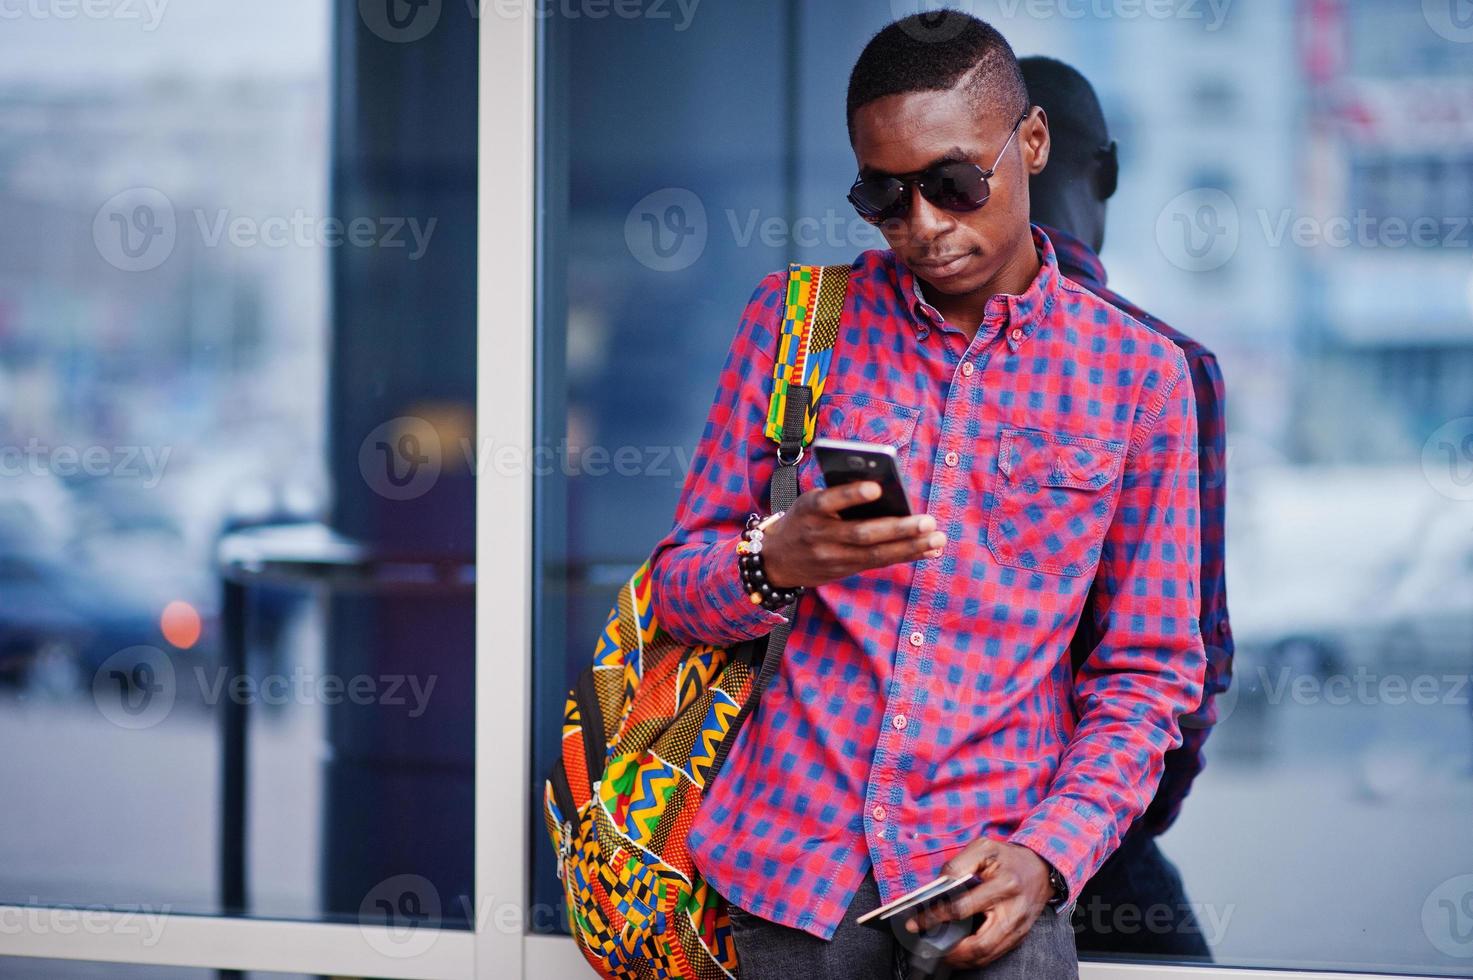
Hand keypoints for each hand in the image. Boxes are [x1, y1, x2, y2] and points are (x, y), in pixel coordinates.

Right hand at [760, 481, 945, 588]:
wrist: (775, 560)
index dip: (851, 495)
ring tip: (937, 539)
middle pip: (862, 533)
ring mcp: (831, 557)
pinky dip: (905, 555)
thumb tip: (887, 492)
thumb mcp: (811, 502)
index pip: (829, 500)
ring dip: (909, 547)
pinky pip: (877, 563)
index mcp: (810, 509)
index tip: (876, 487)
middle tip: (928, 521)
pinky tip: (928, 550)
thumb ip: (841, 497)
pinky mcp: (842, 571)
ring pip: (875, 553)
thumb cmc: (803, 519)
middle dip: (898, 528)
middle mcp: (820, 535)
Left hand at [905, 839, 1054, 969]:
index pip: (962, 908)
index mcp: (1004, 886)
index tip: (915, 923)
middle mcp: (1013, 912)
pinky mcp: (1018, 937)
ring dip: (960, 959)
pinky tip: (958, 953)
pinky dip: (973, 958)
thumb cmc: (1008, 858)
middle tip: (928, 947)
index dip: (935, 917)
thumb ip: (957, 865)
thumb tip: (937, 886)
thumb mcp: (983, 848)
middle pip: (979, 944)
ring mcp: (1017, 929)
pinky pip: (994, 955)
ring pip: (986, 955)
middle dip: (950, 951)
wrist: (1040, 869)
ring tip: (939, 953)